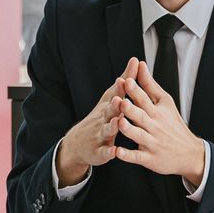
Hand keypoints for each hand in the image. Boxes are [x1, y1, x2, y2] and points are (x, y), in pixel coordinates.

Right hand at [56, 59, 142, 186]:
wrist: (78, 142)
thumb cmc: (101, 116)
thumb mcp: (111, 97)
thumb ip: (125, 81)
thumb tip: (135, 60)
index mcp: (109, 106)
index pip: (115, 95)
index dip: (120, 88)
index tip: (125, 79)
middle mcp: (103, 118)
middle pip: (109, 111)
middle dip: (114, 105)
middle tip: (119, 99)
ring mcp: (100, 134)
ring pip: (106, 130)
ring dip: (112, 126)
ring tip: (117, 123)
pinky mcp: (99, 151)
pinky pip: (104, 152)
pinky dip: (108, 152)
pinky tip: (113, 152)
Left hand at [113, 67, 207, 186]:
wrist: (189, 153)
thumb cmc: (173, 125)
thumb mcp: (165, 102)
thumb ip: (150, 84)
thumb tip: (140, 64)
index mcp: (157, 111)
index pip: (145, 98)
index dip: (135, 90)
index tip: (126, 80)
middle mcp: (154, 126)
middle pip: (141, 116)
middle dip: (130, 109)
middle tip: (120, 101)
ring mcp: (152, 143)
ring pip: (138, 136)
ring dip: (128, 129)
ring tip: (119, 123)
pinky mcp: (149, 158)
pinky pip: (137, 157)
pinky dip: (127, 155)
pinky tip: (118, 152)